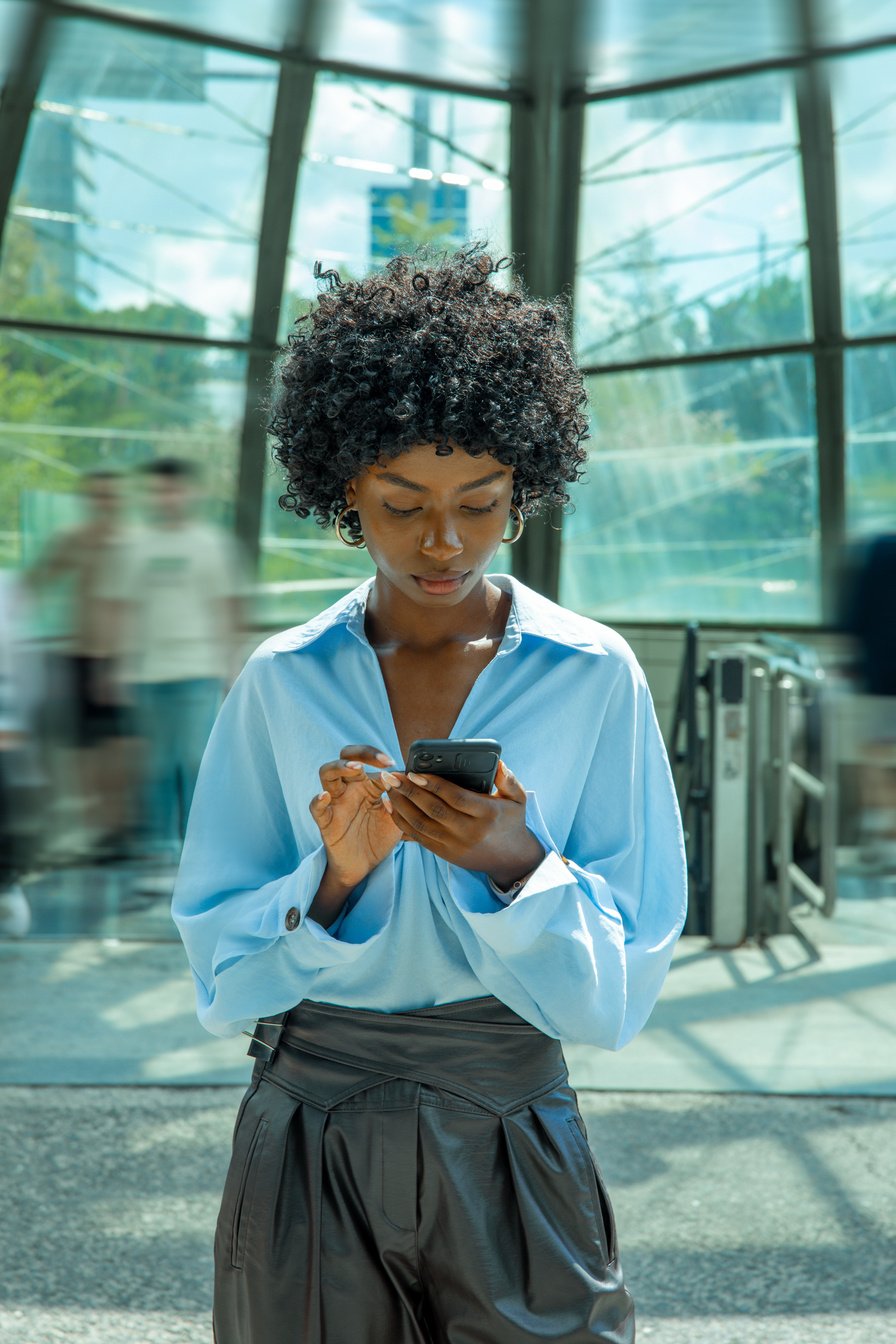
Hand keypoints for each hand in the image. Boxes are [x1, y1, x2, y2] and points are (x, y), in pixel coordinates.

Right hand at [309, 744, 401, 891]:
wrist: (364, 866)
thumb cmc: (379, 837)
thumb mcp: (397, 816)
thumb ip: (402, 798)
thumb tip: (410, 776)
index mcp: (366, 784)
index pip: (369, 760)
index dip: (381, 758)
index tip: (395, 763)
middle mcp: (349, 788)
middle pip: (346, 757)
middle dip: (362, 752)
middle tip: (381, 761)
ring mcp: (336, 803)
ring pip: (327, 773)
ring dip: (340, 767)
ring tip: (355, 768)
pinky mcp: (326, 822)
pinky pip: (316, 808)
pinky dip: (318, 800)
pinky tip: (325, 796)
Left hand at [384, 759, 543, 889]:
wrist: (510, 859)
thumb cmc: (511, 821)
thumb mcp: (518, 799)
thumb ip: (508, 780)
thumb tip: (497, 763)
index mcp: (487, 814)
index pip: (455, 798)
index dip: (433, 785)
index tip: (414, 772)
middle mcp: (469, 832)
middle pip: (433, 810)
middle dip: (408, 791)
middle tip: (391, 776)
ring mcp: (455, 845)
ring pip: (421, 825)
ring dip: (400, 806)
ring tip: (388, 788)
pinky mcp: (445, 853)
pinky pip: (418, 837)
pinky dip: (402, 821)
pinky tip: (391, 806)